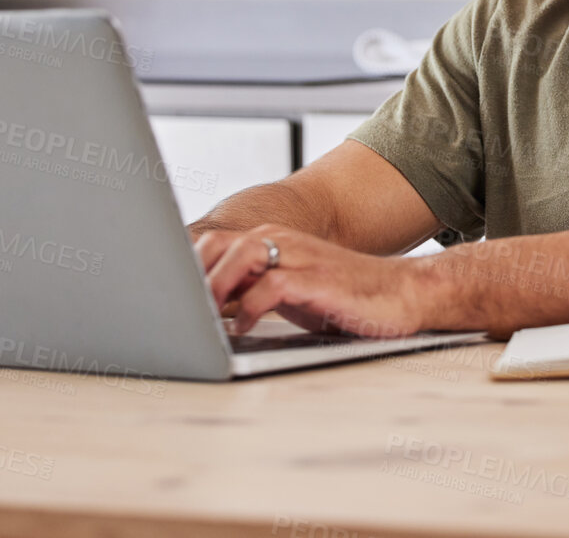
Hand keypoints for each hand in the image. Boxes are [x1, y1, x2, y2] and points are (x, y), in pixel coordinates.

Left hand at [191, 224, 444, 337]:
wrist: (401, 294)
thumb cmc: (343, 296)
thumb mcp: (289, 291)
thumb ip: (250, 290)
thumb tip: (205, 311)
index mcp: (268, 241)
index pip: (208, 243)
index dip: (182, 270)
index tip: (166, 300)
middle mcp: (279, 241)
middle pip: (213, 243)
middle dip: (190, 277)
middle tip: (180, 312)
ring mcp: (297, 257)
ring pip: (237, 256)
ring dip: (215, 287)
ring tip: (205, 318)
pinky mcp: (314, 280)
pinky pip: (268, 286)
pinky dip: (250, 307)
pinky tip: (248, 326)